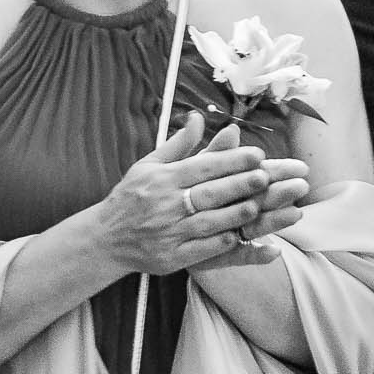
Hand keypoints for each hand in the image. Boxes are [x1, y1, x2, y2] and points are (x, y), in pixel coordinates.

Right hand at [96, 113, 290, 275]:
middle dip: (239, 184)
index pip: (202, 166)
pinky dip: (221, 244)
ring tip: (260, 205)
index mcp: (163, 178)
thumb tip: (198, 117)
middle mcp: (166, 204)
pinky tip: (241, 237)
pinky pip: (201, 250)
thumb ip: (178, 144)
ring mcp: (169, 232)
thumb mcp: (148, 165)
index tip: (257, 154)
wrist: (106, 238)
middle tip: (267, 176)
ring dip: (235, 214)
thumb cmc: (131, 196)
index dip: (231, 160)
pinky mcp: (171, 257)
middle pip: (209, 192)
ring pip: (208, 222)